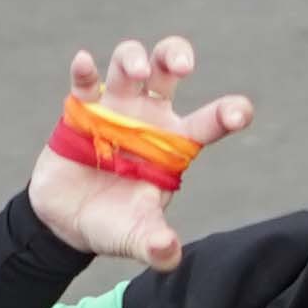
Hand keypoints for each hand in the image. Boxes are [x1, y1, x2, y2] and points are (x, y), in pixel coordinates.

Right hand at [26, 34, 255, 268]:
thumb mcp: (135, 238)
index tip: (241, 112)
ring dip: (132, 58)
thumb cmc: (113, 225)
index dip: (227, 113)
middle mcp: (149, 118)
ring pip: (128, 63)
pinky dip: (84, 70)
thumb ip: (154, 245)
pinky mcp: (81, 109)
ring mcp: (115, 108)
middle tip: (181, 66)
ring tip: (134, 72)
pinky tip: (83, 63)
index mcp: (173, 145)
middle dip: (175, 55)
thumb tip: (167, 252)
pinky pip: (84, 81)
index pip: (207, 123)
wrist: (66, 225)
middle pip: (168, 70)